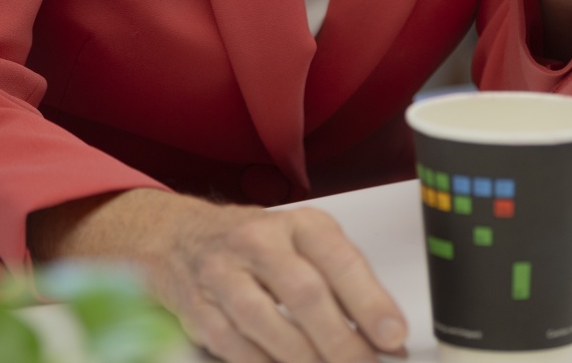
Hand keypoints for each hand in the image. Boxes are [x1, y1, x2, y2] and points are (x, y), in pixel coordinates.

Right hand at [28, 190, 406, 361]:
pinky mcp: (198, 309)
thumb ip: (347, 287)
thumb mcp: (304, 245)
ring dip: (305, 359)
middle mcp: (256, 242)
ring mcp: (222, 274)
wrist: (179, 237)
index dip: (370, 301)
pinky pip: (238, 348)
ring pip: (268, 324)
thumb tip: (387, 337)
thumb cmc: (256, 245)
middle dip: (341, 342)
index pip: (338, 259)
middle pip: (305, 294)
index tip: (393, 335)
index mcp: (296, 223)